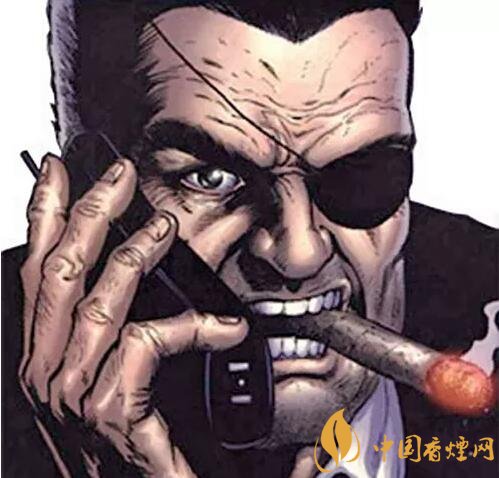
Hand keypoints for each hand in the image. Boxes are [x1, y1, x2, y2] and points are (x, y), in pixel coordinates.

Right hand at [19, 154, 247, 476]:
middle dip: (87, 213)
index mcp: (50, 358)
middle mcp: (49, 373)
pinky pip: (145, 343)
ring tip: (164, 227)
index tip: (59, 172)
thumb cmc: (138, 447)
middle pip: (60, 274)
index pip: (38, 273)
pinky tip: (224, 326)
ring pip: (98, 301)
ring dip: (133, 255)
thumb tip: (155, 284)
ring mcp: (75, 395)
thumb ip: (124, 332)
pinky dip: (190, 326)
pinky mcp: (111, 413)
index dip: (45, 216)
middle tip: (117, 175)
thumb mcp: (119, 379)